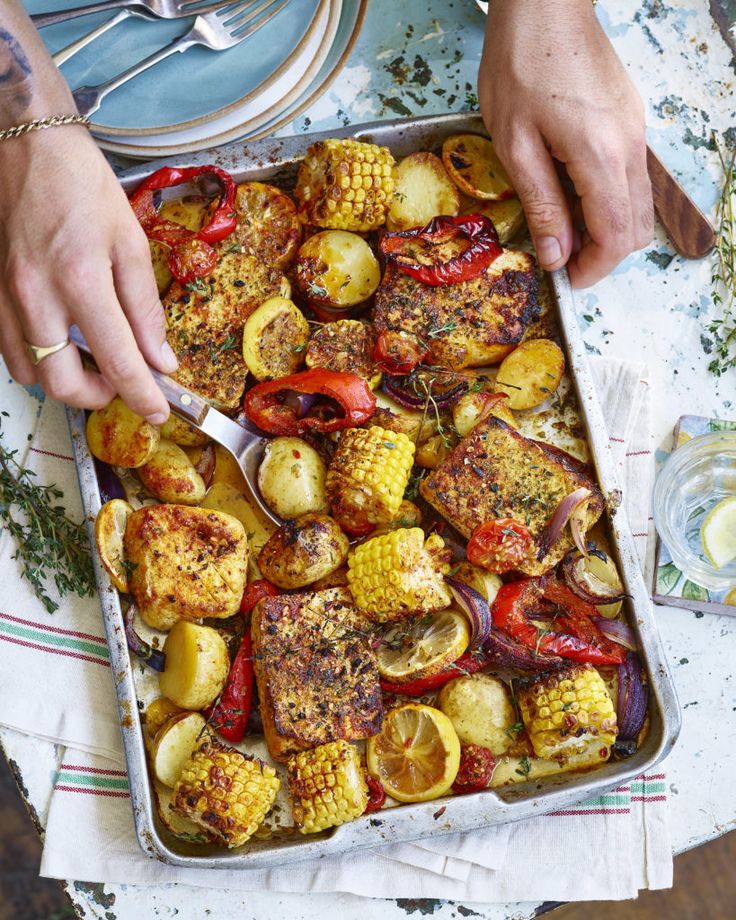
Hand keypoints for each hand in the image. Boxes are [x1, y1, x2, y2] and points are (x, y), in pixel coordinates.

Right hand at [0, 126, 174, 421]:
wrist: (24, 144)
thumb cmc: (81, 184)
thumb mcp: (130, 240)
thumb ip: (145, 307)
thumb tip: (160, 357)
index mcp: (81, 282)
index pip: (119, 362)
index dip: (142, 397)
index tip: (158, 412)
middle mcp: (36, 297)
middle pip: (63, 385)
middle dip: (97, 397)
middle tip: (120, 382)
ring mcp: (4, 297)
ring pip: (30, 373)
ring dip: (64, 379)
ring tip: (90, 359)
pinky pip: (8, 350)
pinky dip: (37, 359)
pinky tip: (58, 340)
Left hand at [478, 0, 652, 287]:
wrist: (545, 6)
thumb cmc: (520, 67)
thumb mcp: (516, 144)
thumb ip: (542, 204)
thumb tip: (556, 255)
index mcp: (600, 157)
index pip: (615, 236)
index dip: (594, 268)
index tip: (567, 279)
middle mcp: (630, 147)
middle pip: (636, 227)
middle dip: (603, 254)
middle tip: (562, 257)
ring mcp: (636, 132)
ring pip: (638, 204)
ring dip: (607, 228)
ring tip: (562, 227)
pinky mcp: (630, 121)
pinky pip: (631, 177)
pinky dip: (608, 200)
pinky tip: (572, 193)